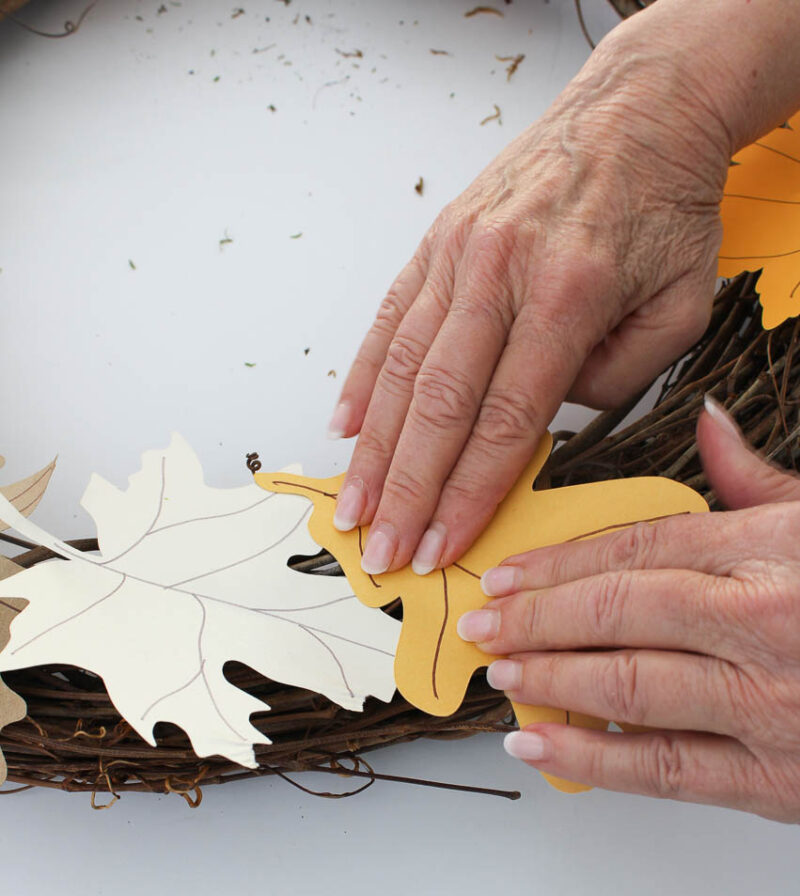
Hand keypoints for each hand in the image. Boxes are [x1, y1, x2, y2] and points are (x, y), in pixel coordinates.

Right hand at [328, 16, 731, 576]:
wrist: (635, 112)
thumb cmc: (661, 206)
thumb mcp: (680, 304)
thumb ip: (617, 380)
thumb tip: (543, 423)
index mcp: (568, 294)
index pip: (505, 420)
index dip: (469, 493)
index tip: (443, 545)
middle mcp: (498, 273)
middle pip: (439, 405)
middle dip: (406, 490)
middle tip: (381, 548)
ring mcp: (456, 255)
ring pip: (401, 368)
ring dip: (373, 448)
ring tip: (353, 504)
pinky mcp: (434, 242)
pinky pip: (388, 320)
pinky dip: (363, 379)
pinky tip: (345, 427)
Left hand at [458, 398, 799, 821]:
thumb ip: (758, 479)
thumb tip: (707, 423)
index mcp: (772, 552)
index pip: (638, 546)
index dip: (558, 561)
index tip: (508, 573)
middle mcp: (764, 624)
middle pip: (618, 612)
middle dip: (536, 619)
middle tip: (482, 623)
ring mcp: (769, 706)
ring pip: (629, 687)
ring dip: (550, 679)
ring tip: (500, 674)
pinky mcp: (776, 781)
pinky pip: (666, 771)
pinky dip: (592, 760)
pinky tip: (540, 743)